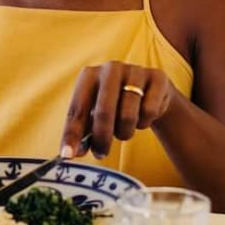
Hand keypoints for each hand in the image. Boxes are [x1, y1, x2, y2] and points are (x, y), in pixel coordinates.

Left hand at [60, 62, 180, 159]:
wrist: (151, 92)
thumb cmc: (116, 105)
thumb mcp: (95, 115)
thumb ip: (82, 133)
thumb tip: (70, 154)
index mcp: (89, 76)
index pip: (77, 108)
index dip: (72, 133)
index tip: (68, 155)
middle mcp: (110, 69)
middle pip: (104, 112)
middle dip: (102, 138)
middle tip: (101, 154)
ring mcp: (135, 71)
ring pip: (128, 115)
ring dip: (125, 132)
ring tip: (124, 130)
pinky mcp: (157, 77)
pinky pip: (149, 111)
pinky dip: (144, 122)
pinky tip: (143, 116)